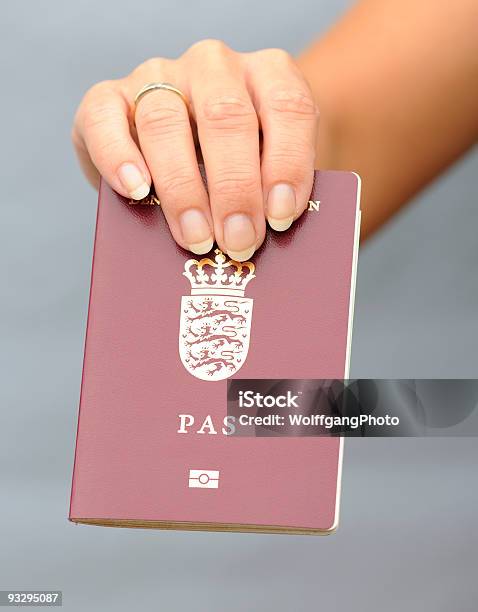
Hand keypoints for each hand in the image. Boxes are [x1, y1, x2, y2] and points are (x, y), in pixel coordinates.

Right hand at [72, 40, 317, 260]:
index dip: (287, 164)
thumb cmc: (239, 168)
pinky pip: (104, 116)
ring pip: (165, 120)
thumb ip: (273, 191)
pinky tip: (136, 190)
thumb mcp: (267, 171)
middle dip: (235, 188)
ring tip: (196, 236)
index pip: (286, 107)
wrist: (186, 151)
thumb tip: (265, 237)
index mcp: (266, 75)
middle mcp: (214, 67)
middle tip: (238, 241)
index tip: (281, 217)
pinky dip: (117, 156)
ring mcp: (159, 76)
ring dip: (183, 188)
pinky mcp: (109, 96)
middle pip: (225, 116)